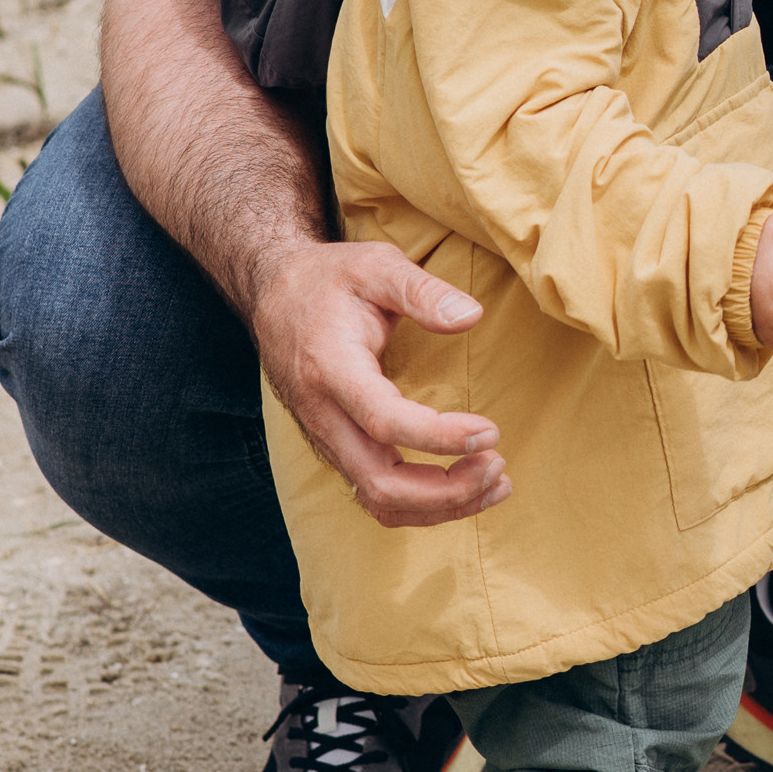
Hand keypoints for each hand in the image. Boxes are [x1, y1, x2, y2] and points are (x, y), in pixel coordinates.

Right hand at [250, 237, 510, 527]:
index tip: (490, 432)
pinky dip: (424, 504)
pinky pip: (377, 495)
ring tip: (495, 483)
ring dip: (441, 506)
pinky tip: (466, 487)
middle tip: (498, 465)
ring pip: (378, 501)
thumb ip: (422, 290)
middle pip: (380, 483)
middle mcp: (323, 414)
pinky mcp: (337, 447)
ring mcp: (327, 438)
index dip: (439, 436)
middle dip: (446, 489)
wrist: (274, 296)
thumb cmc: (329, 279)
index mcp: (331, 368)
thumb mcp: (375, 265)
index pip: (383, 421)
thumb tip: (471, 316)